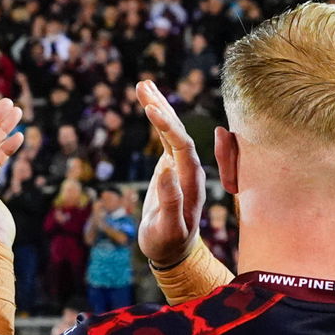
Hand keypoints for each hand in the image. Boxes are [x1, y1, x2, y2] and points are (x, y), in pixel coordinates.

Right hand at [136, 80, 206, 267]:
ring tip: (142, 85)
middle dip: (163, 109)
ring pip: (172, 130)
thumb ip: (170, 202)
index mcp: (192, 181)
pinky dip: (157, 120)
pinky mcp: (172, 164)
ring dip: (159, 107)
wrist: (173, 249)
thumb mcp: (168, 228)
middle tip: (143, 87)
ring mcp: (182, 165)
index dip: (169, 128)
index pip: (183, 147)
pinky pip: (165, 137)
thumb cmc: (168, 242)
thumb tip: (165, 169)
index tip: (151, 111)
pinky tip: (147, 104)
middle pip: (179, 131)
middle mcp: (190, 169)